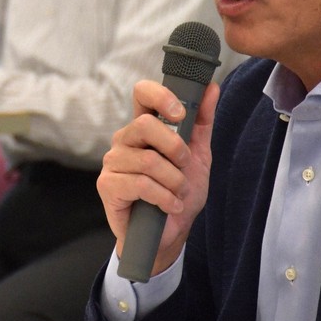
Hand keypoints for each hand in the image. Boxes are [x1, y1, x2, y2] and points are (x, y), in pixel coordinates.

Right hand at [98, 78, 219, 274]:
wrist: (170, 233)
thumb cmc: (181, 190)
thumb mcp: (198, 154)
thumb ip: (202, 121)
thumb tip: (211, 87)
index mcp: (145, 126)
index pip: (142, 93)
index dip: (161, 96)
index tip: (181, 115)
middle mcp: (125, 139)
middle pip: (144, 124)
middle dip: (175, 147)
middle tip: (184, 165)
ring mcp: (113, 161)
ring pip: (148, 160)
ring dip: (174, 180)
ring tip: (179, 193)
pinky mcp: (108, 185)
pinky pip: (141, 184)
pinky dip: (164, 197)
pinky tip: (171, 205)